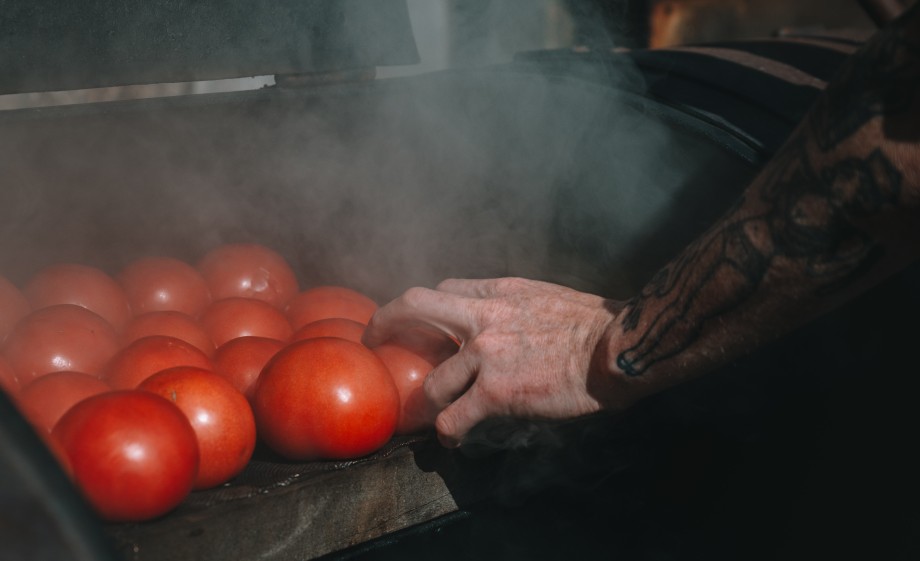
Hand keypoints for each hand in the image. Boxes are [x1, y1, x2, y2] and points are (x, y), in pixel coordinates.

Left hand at [362, 277, 624, 447]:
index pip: (445, 289)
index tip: (417, 323)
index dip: (425, 308)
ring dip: (432, 402)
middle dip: (385, 321)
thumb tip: (509, 323)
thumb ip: (517, 308)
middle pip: (414, 304)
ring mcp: (486, 352)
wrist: (620, 346)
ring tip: (437, 416)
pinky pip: (453, 418)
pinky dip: (448, 433)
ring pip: (433, 381)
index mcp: (500, 291)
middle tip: (373, 339)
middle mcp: (484, 314)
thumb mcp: (548, 299)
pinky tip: (455, 440)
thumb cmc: (597, 327)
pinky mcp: (496, 390)